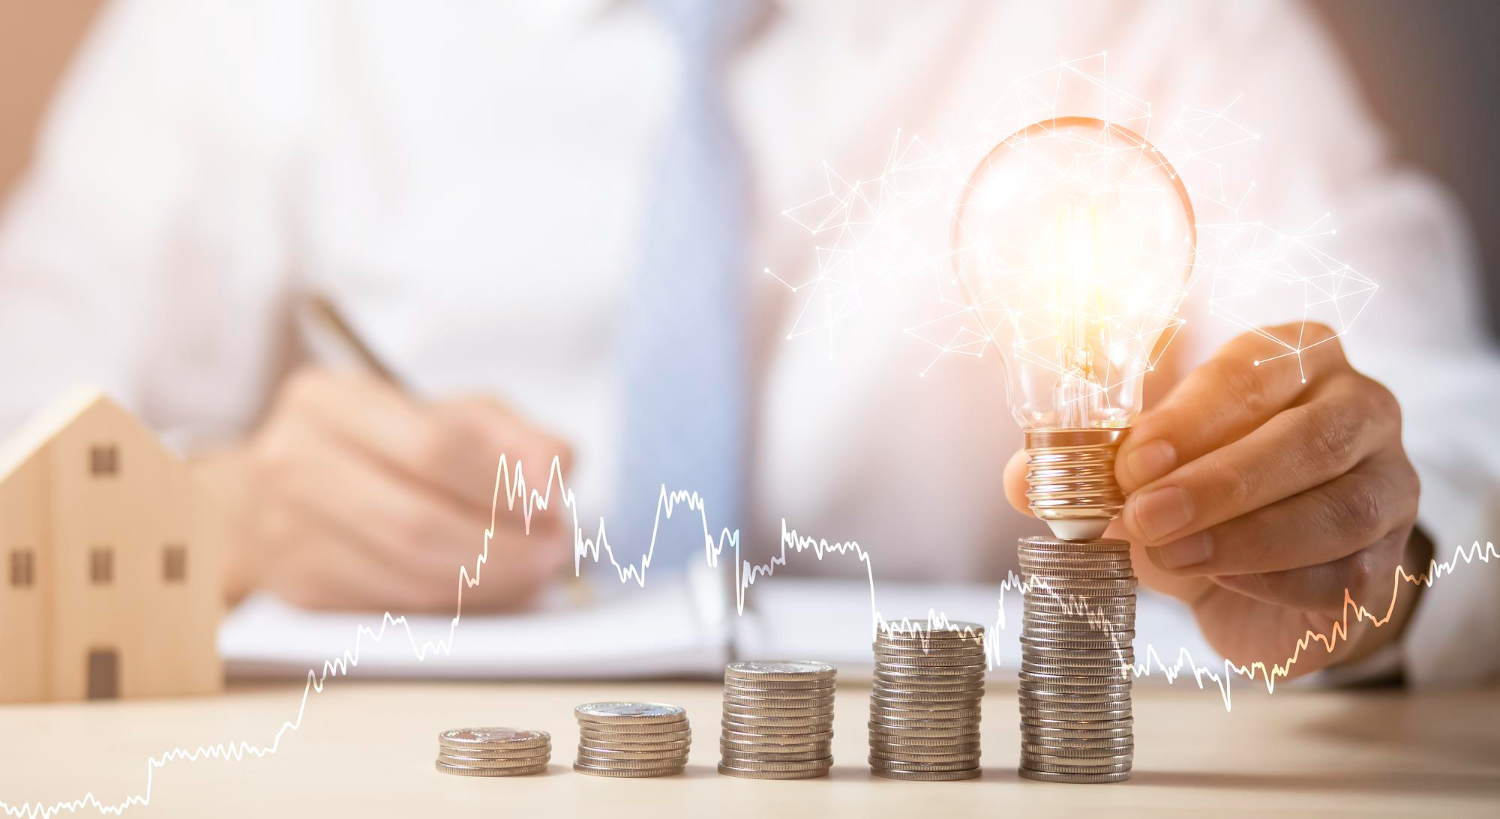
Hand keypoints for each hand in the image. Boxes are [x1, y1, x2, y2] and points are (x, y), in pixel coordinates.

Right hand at [196, 368, 573, 611]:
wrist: (273, 495)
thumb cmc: (381, 447)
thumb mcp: (446, 415)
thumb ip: (510, 435)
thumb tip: (554, 472)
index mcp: (329, 401)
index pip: (432, 447)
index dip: (503, 483)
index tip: (554, 505)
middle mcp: (293, 463)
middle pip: (418, 522)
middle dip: (502, 548)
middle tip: (552, 552)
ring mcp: (286, 532)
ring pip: (408, 576)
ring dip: (488, 584)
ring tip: (530, 571)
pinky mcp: (299, 590)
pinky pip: (395, 609)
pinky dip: (455, 606)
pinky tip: (488, 590)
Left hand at [1006, 323, 1430, 677]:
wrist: (1260, 573)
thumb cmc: (1201, 495)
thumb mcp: (1142, 473)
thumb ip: (1083, 469)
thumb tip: (1022, 480)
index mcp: (1296, 358)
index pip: (1254, 371)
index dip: (1191, 419)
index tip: (1132, 462)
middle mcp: (1358, 409)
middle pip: (1308, 439)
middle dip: (1219, 482)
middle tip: (1144, 517)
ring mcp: (1388, 485)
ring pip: (1337, 510)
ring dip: (1245, 538)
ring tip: (1169, 555)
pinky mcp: (1387, 560)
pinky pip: (1342, 574)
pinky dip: (1274, 583)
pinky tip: (1220, 584)